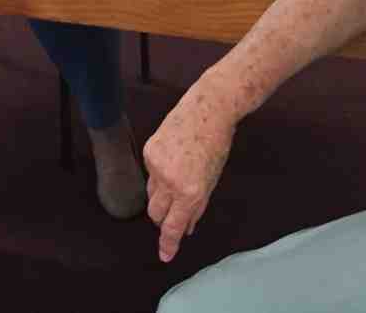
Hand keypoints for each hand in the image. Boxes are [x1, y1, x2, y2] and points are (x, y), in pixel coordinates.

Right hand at [142, 84, 236, 262]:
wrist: (208, 109)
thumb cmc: (217, 145)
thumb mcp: (212, 181)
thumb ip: (196, 206)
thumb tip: (185, 226)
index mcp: (191, 192)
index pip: (173, 226)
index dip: (168, 243)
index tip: (165, 256)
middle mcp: (170, 182)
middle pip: (156, 213)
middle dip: (163, 218)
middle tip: (172, 215)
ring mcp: (156, 166)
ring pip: (151, 194)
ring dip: (161, 196)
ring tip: (177, 179)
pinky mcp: (148, 151)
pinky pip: (150, 173)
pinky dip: (159, 173)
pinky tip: (172, 159)